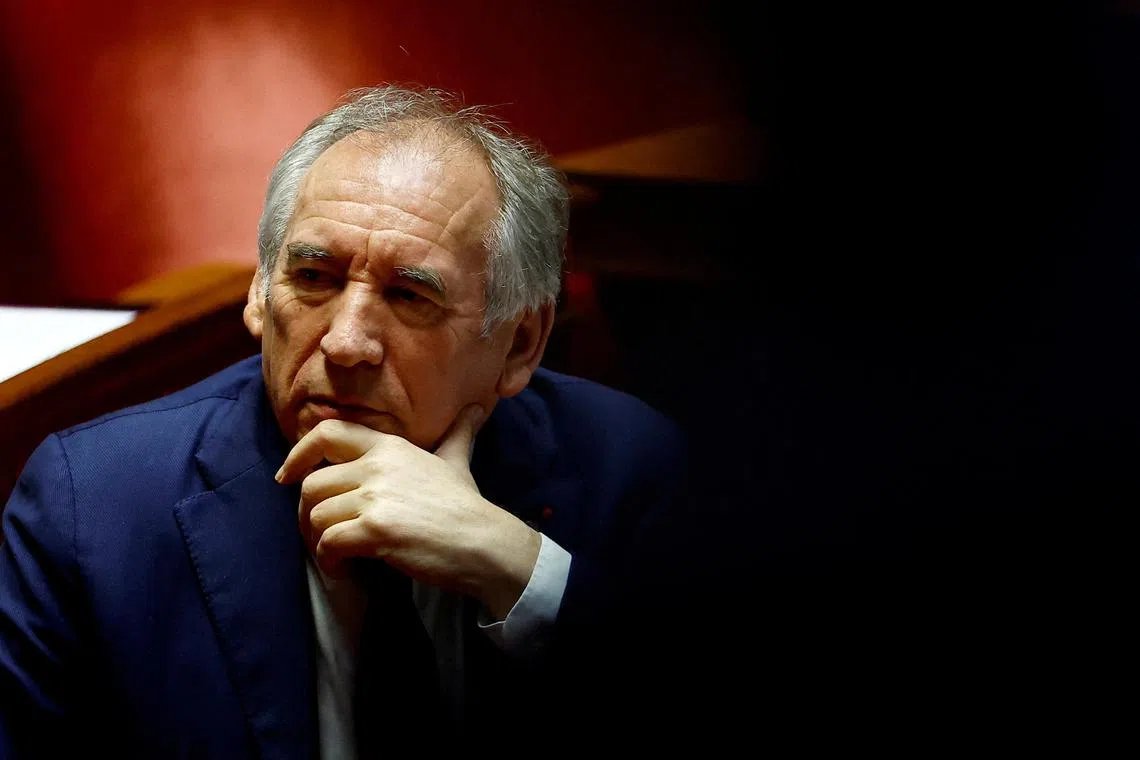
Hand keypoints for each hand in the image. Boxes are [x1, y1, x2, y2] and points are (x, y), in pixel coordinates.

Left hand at [276, 405, 540, 618]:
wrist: (484, 542)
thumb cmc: (467, 506)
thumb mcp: (457, 460)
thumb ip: (457, 434)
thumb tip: (477, 408)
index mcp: (390, 447)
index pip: (328, 432)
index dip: (299, 453)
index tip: (288, 476)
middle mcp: (378, 466)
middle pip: (313, 484)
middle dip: (308, 513)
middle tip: (320, 533)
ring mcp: (375, 498)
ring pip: (317, 516)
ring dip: (318, 541)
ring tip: (335, 555)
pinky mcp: (375, 530)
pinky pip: (328, 543)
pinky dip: (328, 561)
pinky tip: (343, 569)